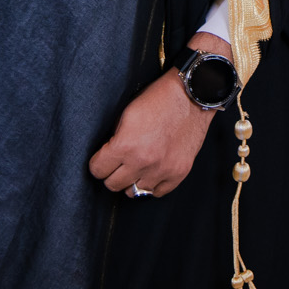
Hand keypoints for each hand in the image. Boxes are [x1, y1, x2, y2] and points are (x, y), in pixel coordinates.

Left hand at [88, 32, 226, 195]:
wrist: (191, 96)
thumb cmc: (158, 99)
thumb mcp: (127, 114)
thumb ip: (115, 139)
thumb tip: (107, 157)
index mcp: (125, 145)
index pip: (97, 170)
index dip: (98, 162)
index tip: (103, 158)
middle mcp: (143, 162)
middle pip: (112, 185)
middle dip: (112, 173)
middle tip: (118, 162)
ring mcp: (162, 170)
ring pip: (134, 192)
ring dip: (132, 180)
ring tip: (136, 167)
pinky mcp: (179, 173)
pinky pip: (157, 192)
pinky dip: (152, 184)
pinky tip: (152, 170)